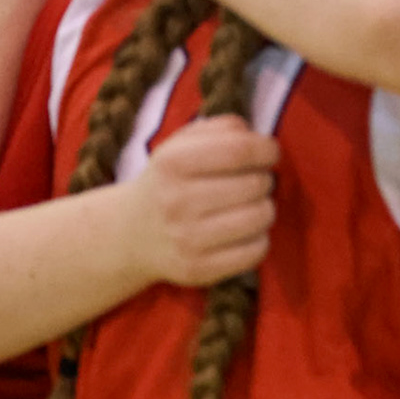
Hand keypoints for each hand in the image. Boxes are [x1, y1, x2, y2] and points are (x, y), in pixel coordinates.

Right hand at [124, 115, 278, 286]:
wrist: (130, 234)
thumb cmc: (170, 180)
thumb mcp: (182, 143)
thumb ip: (221, 128)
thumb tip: (255, 136)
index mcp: (172, 162)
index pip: (240, 150)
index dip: (266, 149)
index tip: (269, 153)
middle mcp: (176, 201)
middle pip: (255, 184)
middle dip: (265, 179)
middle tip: (254, 182)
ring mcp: (186, 239)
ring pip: (260, 217)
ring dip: (265, 208)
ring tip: (250, 206)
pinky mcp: (197, 270)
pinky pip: (255, 251)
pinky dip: (260, 239)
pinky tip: (244, 232)